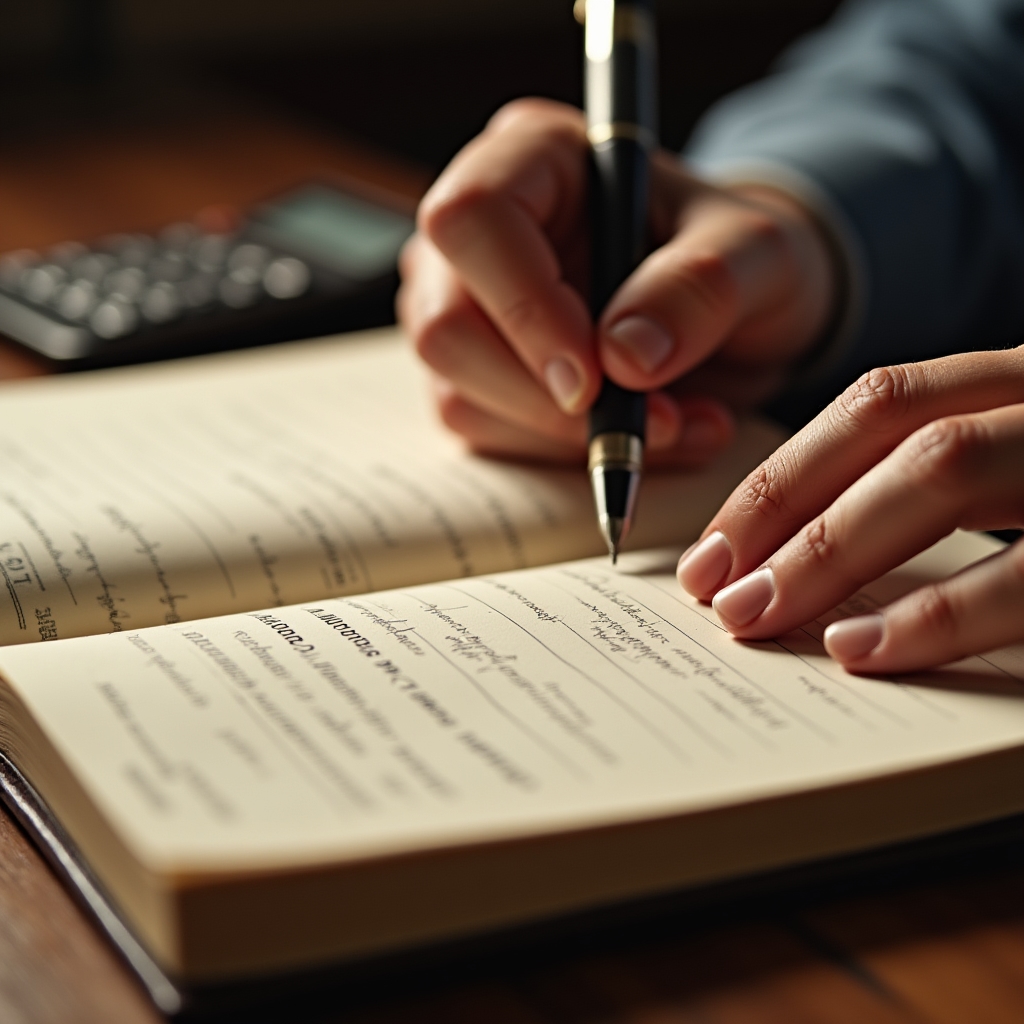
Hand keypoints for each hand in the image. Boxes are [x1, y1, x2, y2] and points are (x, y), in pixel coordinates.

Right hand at [398, 98, 836, 464]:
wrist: (737, 316)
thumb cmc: (737, 261)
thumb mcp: (761, 255)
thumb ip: (703, 286)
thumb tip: (623, 356)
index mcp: (534, 157)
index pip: (473, 217)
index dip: (524, 305)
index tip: (595, 378)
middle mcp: (478, 232)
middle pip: (446, 326)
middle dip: (545, 399)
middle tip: (651, 421)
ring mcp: (462, 307)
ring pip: (458, 394)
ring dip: (568, 439)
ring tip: (676, 424)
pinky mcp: (472, 376)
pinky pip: (486, 435)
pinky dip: (565, 457)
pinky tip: (642, 436)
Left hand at [676, 347, 1023, 672]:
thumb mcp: (1022, 475)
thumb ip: (940, 497)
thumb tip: (800, 566)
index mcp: (1020, 385)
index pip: (881, 403)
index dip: (784, 475)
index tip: (716, 547)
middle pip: (894, 422)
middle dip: (783, 505)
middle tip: (713, 587)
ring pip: (942, 467)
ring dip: (830, 548)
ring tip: (756, 614)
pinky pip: (1023, 577)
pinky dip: (935, 615)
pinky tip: (859, 647)